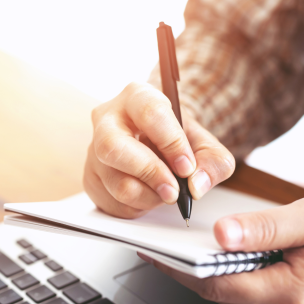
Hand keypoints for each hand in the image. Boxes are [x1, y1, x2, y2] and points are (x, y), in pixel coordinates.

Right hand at [83, 82, 234, 217]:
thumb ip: (213, 162)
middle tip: (174, 190)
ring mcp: (94, 149)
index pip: (150, 114)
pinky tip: (148, 194)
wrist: (156, 143)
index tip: (187, 167)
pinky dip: (138, 206)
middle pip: (114, 148)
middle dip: (150, 174)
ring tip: (165, 192)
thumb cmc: (175, 138)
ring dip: (149, 196)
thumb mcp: (204, 144)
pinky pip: (112, 201)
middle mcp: (107, 119)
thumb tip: (196, 185)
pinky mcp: (90, 176)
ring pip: (117, 182)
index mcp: (137, 97)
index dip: (171, 143)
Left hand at [139, 194, 303, 303]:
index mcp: (290, 294)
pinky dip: (227, 273)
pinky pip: (248, 292)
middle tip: (160, 245)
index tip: (155, 251)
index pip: (214, 285)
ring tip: (181, 245)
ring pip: (232, 294)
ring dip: (205, 272)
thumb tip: (222, 234)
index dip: (179, 269)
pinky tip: (218, 254)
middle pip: (218, 292)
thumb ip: (266, 228)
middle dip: (186, 269)